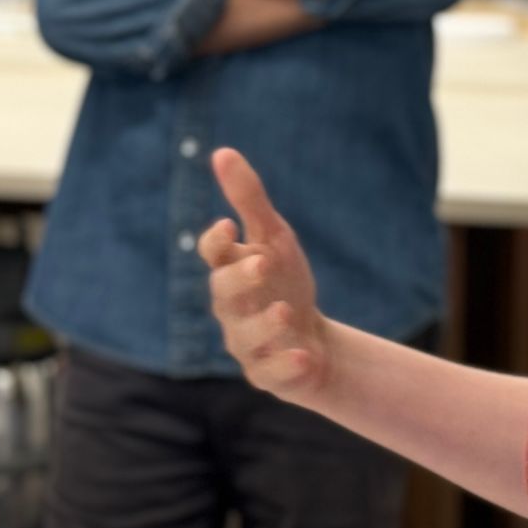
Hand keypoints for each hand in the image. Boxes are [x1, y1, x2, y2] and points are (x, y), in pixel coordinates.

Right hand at [200, 148, 330, 403]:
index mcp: (232, 271)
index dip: (216, 242)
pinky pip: (269, 374)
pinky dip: (286, 365)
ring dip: (264, 325)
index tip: (229, 226)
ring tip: (286, 312)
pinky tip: (304, 355)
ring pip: (243, 338)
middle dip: (241, 279)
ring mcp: (247, 344)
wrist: (313, 341)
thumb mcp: (274, 237)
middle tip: (264, 263)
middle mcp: (232, 308)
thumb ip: (249, 199)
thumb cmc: (286, 283)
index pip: (213, 255)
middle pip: (224, 293)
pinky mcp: (267, 374)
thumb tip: (222, 152)